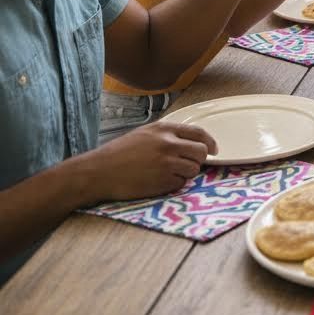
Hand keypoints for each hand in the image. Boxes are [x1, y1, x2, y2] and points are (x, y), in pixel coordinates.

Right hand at [85, 121, 216, 201]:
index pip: (199, 133)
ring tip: (165, 173)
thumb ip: (168, 135)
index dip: (210, 142)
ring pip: (193, 169)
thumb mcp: (144, 134)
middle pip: (201, 152)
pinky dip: (173, 184)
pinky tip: (157, 181)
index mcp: (164, 129)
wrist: (98, 172)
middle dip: (198, 160)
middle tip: (188, 164)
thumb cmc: (119, 153)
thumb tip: (191, 143)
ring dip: (185, 173)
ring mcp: (167, 163)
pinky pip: (180, 184)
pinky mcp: (163, 181)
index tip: (214, 150)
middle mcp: (168, 144)